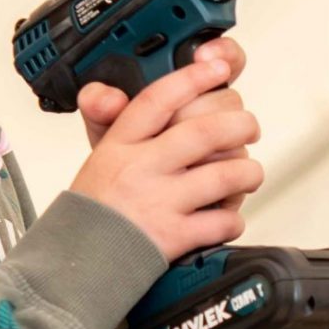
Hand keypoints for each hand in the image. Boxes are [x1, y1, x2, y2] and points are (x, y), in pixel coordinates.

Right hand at [68, 50, 263, 260]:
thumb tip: (108, 94)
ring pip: (224, 174)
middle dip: (239, 124)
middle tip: (247, 127)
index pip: (159, 98)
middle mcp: (140, 168)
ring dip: (247, 172)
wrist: (79, 261)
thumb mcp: (98, 153)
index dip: (194, 78)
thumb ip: (108, 116)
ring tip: (249, 173)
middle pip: (204, 132)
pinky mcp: (173, 237)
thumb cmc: (97, 206)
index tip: (218, 67)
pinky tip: (228, 214)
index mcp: (120, 142)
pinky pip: (222, 220)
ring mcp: (159, 202)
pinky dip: (234, 217)